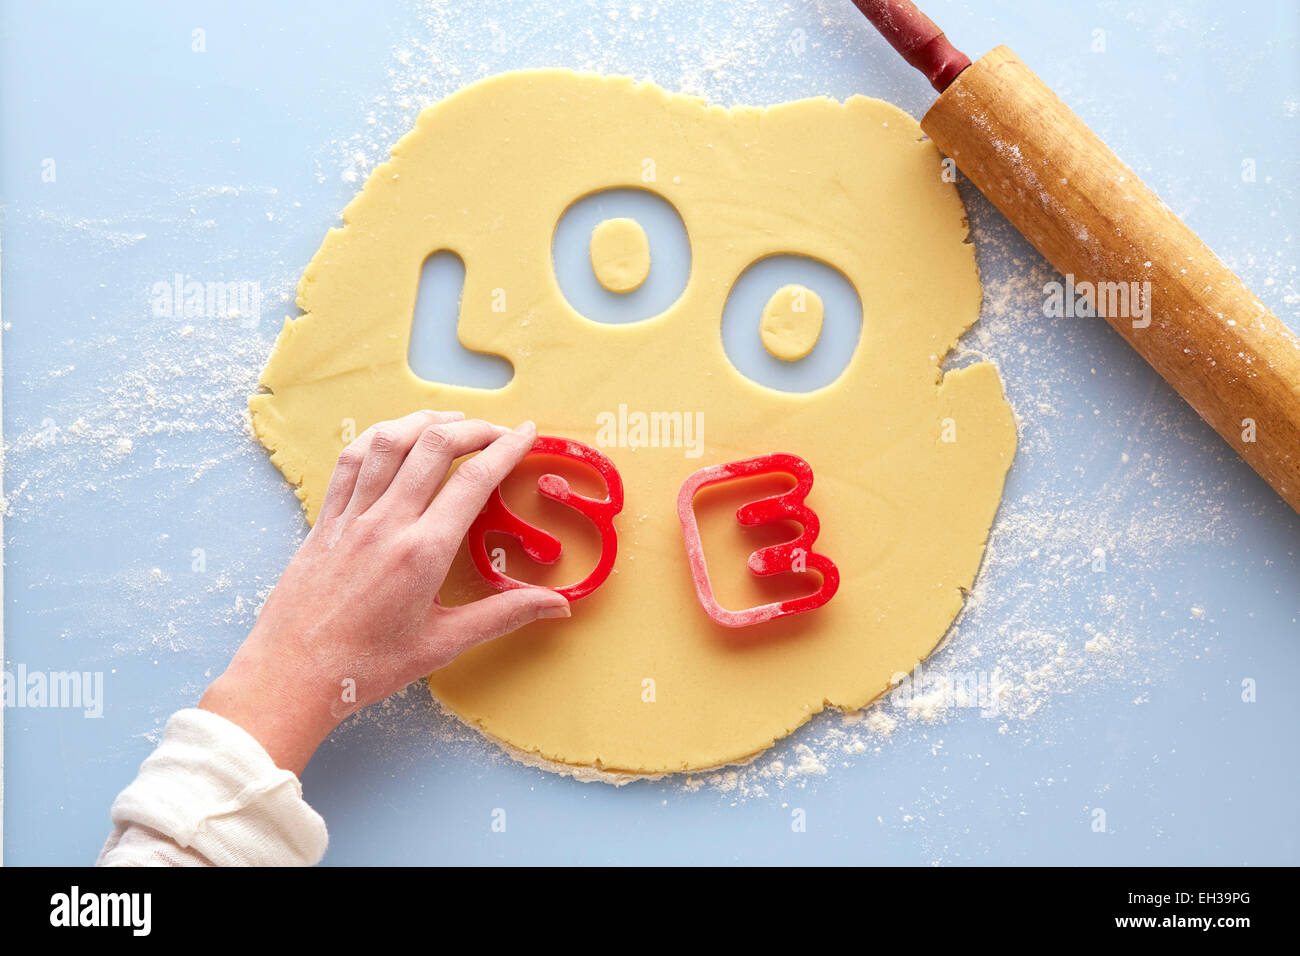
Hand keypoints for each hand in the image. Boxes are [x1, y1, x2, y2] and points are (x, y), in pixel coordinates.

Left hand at [199, 410, 568, 773]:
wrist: (291, 676)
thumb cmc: (366, 667)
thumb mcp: (442, 644)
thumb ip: (503, 615)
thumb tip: (558, 606)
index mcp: (422, 552)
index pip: (473, 481)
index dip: (506, 449)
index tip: (527, 433)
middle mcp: (387, 524)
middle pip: (434, 447)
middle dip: (473, 427)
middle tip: (497, 429)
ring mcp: (351, 517)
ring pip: (389, 442)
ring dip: (424, 420)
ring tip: (450, 418)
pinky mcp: (325, 521)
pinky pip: (350, 461)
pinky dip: (377, 438)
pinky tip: (393, 435)